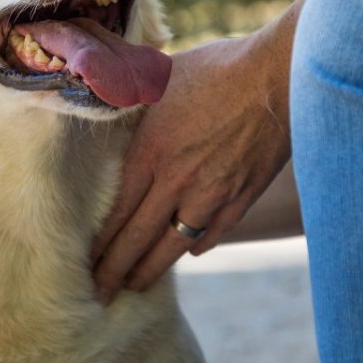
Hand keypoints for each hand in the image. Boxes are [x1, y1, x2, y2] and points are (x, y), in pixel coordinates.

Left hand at [90, 12, 295, 303]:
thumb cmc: (218, 67)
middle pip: (137, 240)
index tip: (81, 263)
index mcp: (150, 151)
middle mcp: (177, 181)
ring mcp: (212, 196)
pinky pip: (211, 236)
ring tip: (135, 284)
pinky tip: (185, 252)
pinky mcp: (242, 199)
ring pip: (173, 248)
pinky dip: (194, 247)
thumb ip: (131, 101)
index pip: (114, 213)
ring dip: (150, 270)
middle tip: (98, 295)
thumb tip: (101, 98)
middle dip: (114, 273)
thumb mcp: (161, 78)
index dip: (97, 245)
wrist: (281, 76)